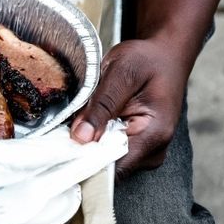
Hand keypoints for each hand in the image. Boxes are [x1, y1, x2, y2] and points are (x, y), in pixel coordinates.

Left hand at [70, 38, 188, 180]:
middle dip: (81, 150)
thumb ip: (102, 105)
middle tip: (62, 128)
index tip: (59, 149)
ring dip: (86, 143)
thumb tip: (80, 137)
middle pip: (106, 166)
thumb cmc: (147, 60)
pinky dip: (93, 139)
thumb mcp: (122, 73)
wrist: (164, 56)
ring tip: (77, 120)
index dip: (84, 160)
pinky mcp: (135, 146)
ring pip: (104, 159)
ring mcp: (144, 151)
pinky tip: (85, 123)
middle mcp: (152, 150)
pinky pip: (107, 150)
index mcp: (153, 134)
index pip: (113, 167)